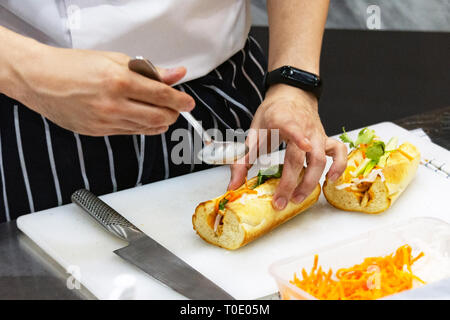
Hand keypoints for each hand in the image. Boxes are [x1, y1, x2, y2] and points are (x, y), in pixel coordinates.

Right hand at [10, 44, 194, 135]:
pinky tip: (142, 118)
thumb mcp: (115, 60)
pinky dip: (143, 127)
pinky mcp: (99, 132)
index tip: (188, 102)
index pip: (163, 95)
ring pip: (147, 128)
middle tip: (175, 107)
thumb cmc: (73, 66)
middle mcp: (114, 105)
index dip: (181, 100)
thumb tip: (176, 74)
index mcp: (120, 81)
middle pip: (159, 117)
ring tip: (161, 112)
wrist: (40, 79)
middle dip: (173, 113)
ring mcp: (106, 122)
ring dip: (160, 121)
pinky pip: (130, 133)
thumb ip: (150, 71)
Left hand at [228, 84, 346, 209]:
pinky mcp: (326, 138)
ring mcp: (317, 134)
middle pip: (301, 156)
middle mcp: (304, 128)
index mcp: (283, 120)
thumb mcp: (254, 132)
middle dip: (291, 182)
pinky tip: (331, 180)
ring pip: (321, 159)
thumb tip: (233, 185)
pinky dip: (339, 166)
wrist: (291, 95)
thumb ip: (243, 159)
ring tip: (298, 198)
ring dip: (311, 181)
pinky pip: (339, 152)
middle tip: (280, 201)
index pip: (293, 128)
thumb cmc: (272, 114)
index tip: (305, 146)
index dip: (299, 137)